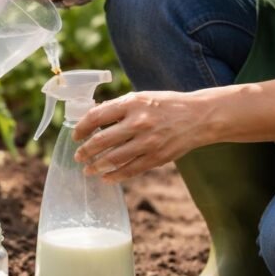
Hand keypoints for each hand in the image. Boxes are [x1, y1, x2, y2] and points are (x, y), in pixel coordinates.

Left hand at [72, 91, 207, 182]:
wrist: (198, 117)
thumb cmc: (167, 105)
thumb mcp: (141, 98)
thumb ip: (118, 107)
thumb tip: (93, 117)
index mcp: (132, 104)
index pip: (97, 116)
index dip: (82, 128)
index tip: (76, 136)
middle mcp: (139, 122)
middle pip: (101, 140)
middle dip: (85, 151)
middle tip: (78, 156)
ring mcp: (148, 142)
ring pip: (113, 159)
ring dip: (97, 166)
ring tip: (88, 169)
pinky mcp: (157, 158)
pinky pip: (130, 170)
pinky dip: (115, 176)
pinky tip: (106, 177)